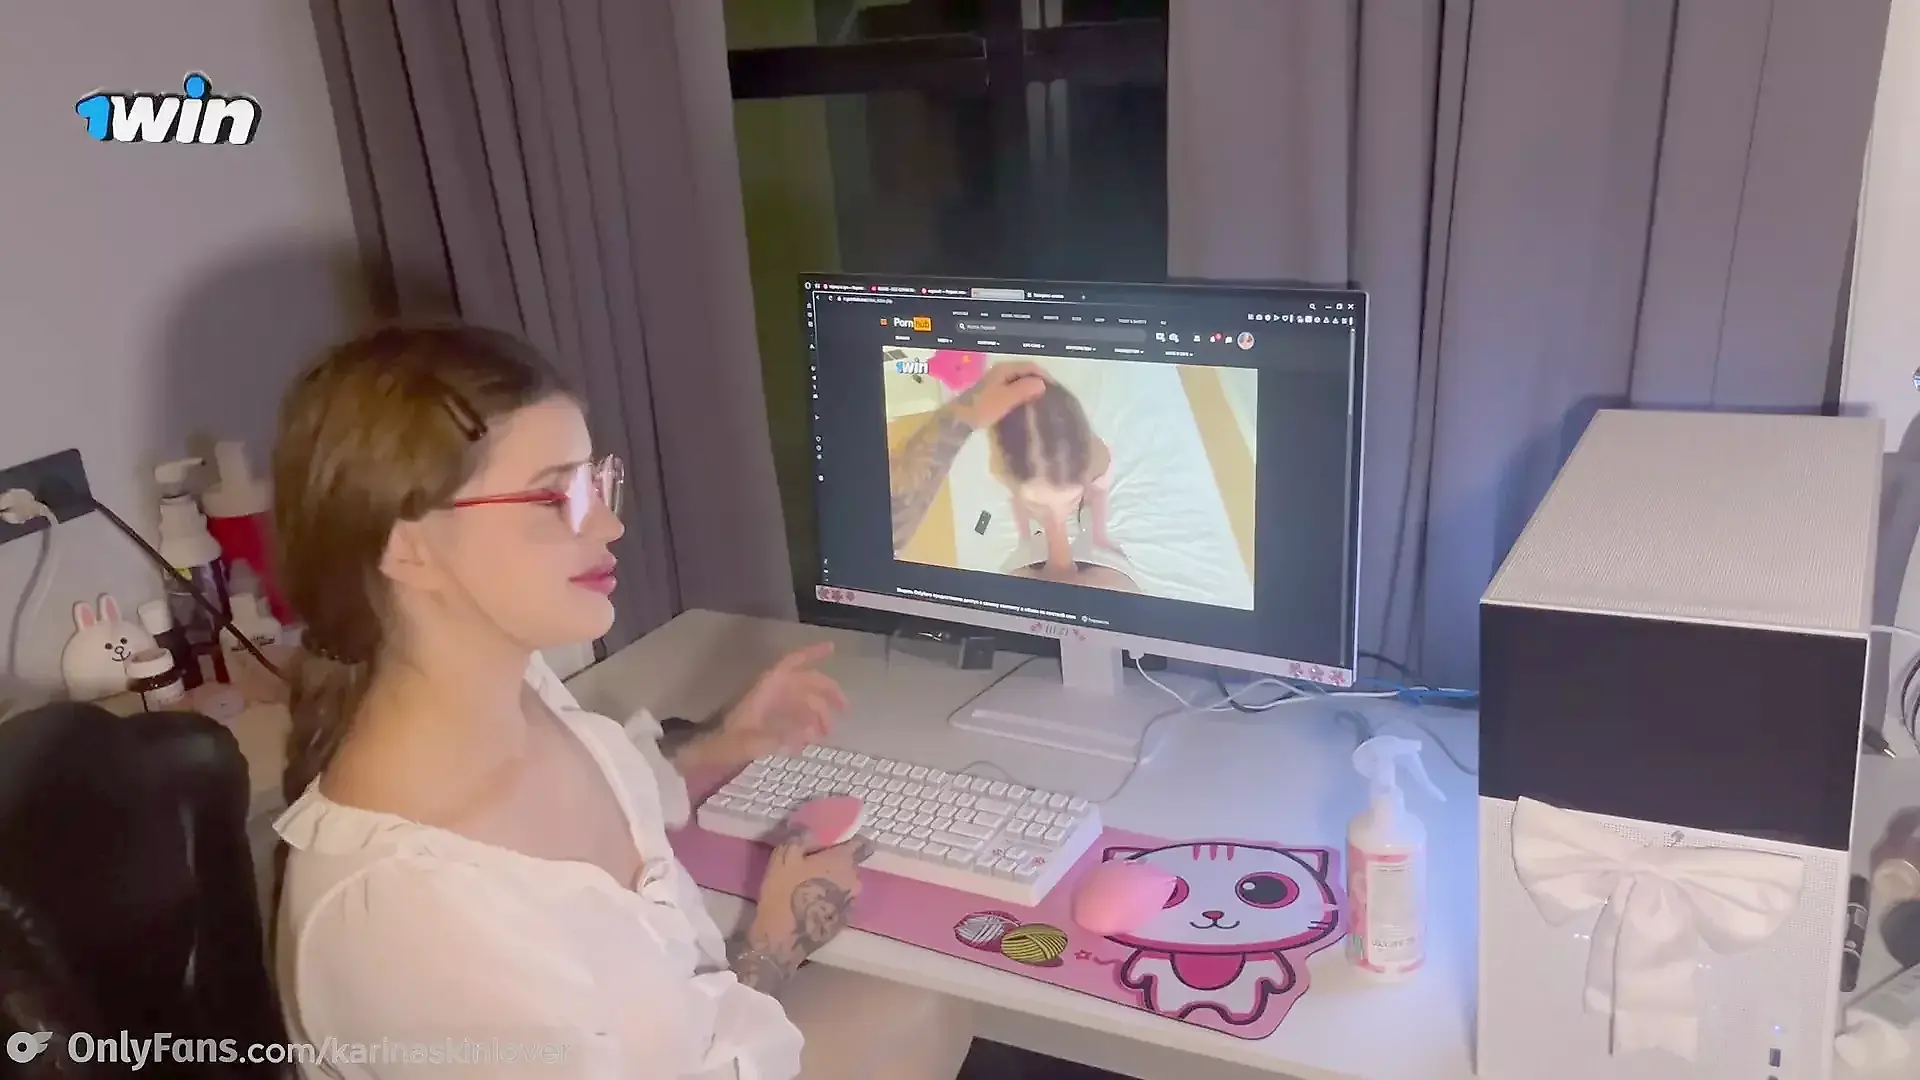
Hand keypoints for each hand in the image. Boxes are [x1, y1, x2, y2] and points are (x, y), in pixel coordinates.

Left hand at [714, 643, 847, 765]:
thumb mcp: (755, 741)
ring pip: (801, 700)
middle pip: (804, 683)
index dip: (812, 653)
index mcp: (766, 688)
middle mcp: (770, 691)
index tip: (832, 649)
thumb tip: (809, 731)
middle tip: (844, 708)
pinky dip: (803, 724)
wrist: (706, 751)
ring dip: (816, 713)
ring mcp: (769, 703)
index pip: (792, 663)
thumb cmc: (727, 743)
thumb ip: (783, 735)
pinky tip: (807, 741)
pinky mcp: (766, 717)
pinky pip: (792, 714)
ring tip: (825, 733)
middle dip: (826, 693)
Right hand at [752, 827, 872, 959]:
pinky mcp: (843, 923)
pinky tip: (811, 904)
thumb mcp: (784, 856)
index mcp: (844, 862)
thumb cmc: (784, 892)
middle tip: (812, 864)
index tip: (837, 841)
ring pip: (846, 886)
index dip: (852, 839)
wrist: (782, 939)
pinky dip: (830, 901)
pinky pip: (840, 904)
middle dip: (835, 863)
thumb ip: (802, 836)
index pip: (864, 844)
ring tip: (809, 886)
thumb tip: (813, 828)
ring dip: (833, 883)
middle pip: (851, 866)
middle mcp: (855, 882)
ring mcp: (851, 905)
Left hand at [953, 361, 1047, 429]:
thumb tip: (1042, 384)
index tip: (1056, 389)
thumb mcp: (1006, 398)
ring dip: (1029, 389)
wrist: (958, 419)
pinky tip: (1025, 405)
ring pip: (1018, 381)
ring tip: (1040, 401)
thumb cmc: (983, 407)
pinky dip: (1020, 394)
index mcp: (1005, 369)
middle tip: (1050, 396)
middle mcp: (1000, 371)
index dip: (1044, 375)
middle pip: (1025, 372)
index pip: (1031, 366)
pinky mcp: (991, 392)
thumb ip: (1024, 389)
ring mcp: (995, 381)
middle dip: (1037, 382)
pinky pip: (1011, 389)